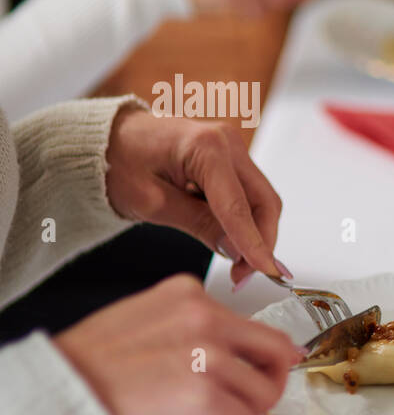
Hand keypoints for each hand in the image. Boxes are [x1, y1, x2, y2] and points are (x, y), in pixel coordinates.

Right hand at [55, 276, 301, 414]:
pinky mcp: (203, 393)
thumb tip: (235, 354)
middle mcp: (205, 317)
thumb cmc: (92, 365)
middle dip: (268, 384)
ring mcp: (207, 354)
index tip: (251, 376)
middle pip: (277, 353)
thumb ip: (194, 330)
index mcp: (190, 295)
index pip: (253, 326)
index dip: (253, 361)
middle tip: (244, 405)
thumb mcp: (147, 321)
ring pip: (264, 394)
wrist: (59, 391)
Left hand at [106, 105, 284, 287]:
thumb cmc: (116, 160)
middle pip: (263, 201)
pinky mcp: (229, 159)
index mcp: (205, 146)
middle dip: (262, 241)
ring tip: (238, 263)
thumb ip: (198, 224)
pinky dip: (246, 221)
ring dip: (256, 233)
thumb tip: (236, 250)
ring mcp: (231, 149)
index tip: (266, 270)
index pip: (239, 205)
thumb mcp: (151, 202)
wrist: (106, 140)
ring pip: (261, 200)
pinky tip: (231, 240)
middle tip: (247, 274)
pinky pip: (249, 195)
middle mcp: (226, 142)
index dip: (253, 243)